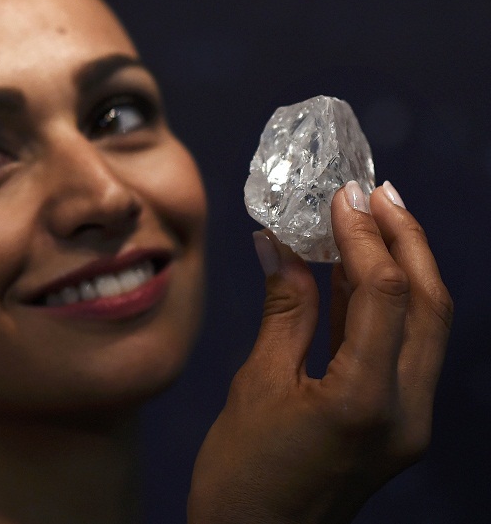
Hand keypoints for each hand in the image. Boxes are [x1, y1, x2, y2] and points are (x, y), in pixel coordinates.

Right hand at [188, 181, 452, 522]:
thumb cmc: (240, 476)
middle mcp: (404, 413)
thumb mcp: (255, 386)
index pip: (383, 295)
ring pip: (427, 325)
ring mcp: (409, 423)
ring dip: (405, 266)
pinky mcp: (398, 426)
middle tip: (378, 192)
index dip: (364, 236)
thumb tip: (280, 248)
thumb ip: (282, 312)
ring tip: (377, 217)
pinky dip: (388, 305)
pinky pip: (406, 349)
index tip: (342, 197)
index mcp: (362, 401)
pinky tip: (361, 273)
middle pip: (429, 304)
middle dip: (407, 239)